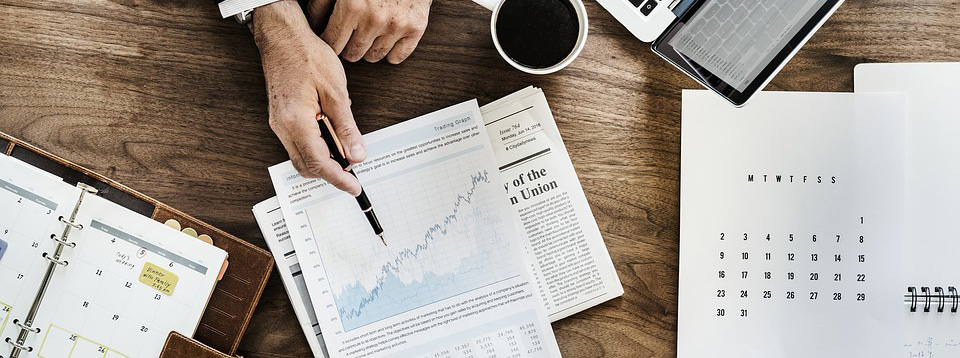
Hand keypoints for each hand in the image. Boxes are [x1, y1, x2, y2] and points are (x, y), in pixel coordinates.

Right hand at [253, 0, 365, 194]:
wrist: (284, 39)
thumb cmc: (307, 56)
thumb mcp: (336, 92)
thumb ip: (347, 128)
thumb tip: (356, 154)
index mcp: (295, 121)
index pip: (318, 163)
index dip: (338, 179)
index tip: (353, 187)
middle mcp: (282, 127)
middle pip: (306, 166)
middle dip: (331, 172)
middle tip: (353, 168)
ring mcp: (279, 124)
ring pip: (301, 157)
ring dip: (324, 159)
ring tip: (345, 148)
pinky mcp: (281, 119)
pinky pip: (298, 143)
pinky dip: (317, 146)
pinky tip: (332, 135)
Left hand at [312, 0, 431, 63]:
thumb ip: (320, 4)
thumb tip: (314, 26)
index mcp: (352, 6)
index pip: (332, 43)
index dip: (330, 41)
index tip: (333, 37)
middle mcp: (374, 19)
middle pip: (352, 54)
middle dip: (348, 46)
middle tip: (351, 33)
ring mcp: (396, 25)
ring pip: (373, 57)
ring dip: (368, 49)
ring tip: (368, 34)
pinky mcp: (415, 28)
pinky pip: (397, 57)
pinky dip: (390, 53)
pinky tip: (385, 39)